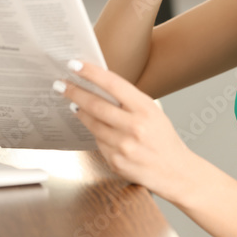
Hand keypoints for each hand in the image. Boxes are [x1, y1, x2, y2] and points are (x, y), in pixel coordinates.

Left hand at [54, 60, 197, 201]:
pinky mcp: (115, 162)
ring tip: (73, 104)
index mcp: (146, 109)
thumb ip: (130, 101)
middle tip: (61, 84)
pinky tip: (94, 127)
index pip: (113, 85)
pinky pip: (98, 142)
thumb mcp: (154, 112)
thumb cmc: (164, 139)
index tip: (75, 65)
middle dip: (74, 92)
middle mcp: (135, 127)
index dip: (91, 73)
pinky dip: (95, 133)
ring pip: (92, 124)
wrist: (175, 172)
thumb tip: (100, 87)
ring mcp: (123, 146)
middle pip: (95, 105)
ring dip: (80, 112)